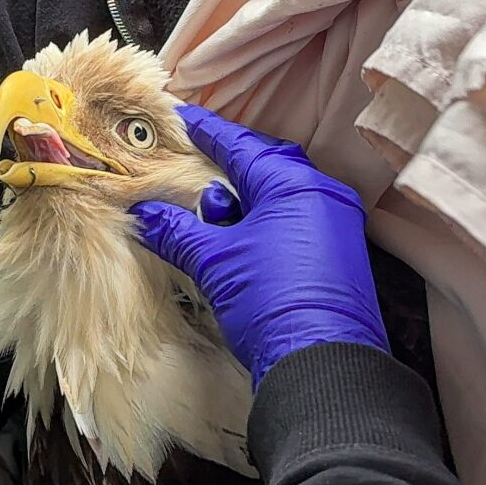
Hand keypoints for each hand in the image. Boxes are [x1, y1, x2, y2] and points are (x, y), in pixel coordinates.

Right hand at [131, 105, 388, 387]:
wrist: (323, 365)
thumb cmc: (271, 302)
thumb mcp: (214, 262)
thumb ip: (177, 231)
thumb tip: (145, 213)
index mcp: (293, 183)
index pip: (240, 144)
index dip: (206, 130)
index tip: (180, 118)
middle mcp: (322, 194)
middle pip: (265, 164)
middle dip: (228, 162)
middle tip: (194, 159)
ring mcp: (337, 225)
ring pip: (281, 194)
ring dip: (246, 196)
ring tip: (210, 205)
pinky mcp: (340, 255)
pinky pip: (295, 219)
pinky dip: (264, 219)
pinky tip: (240, 236)